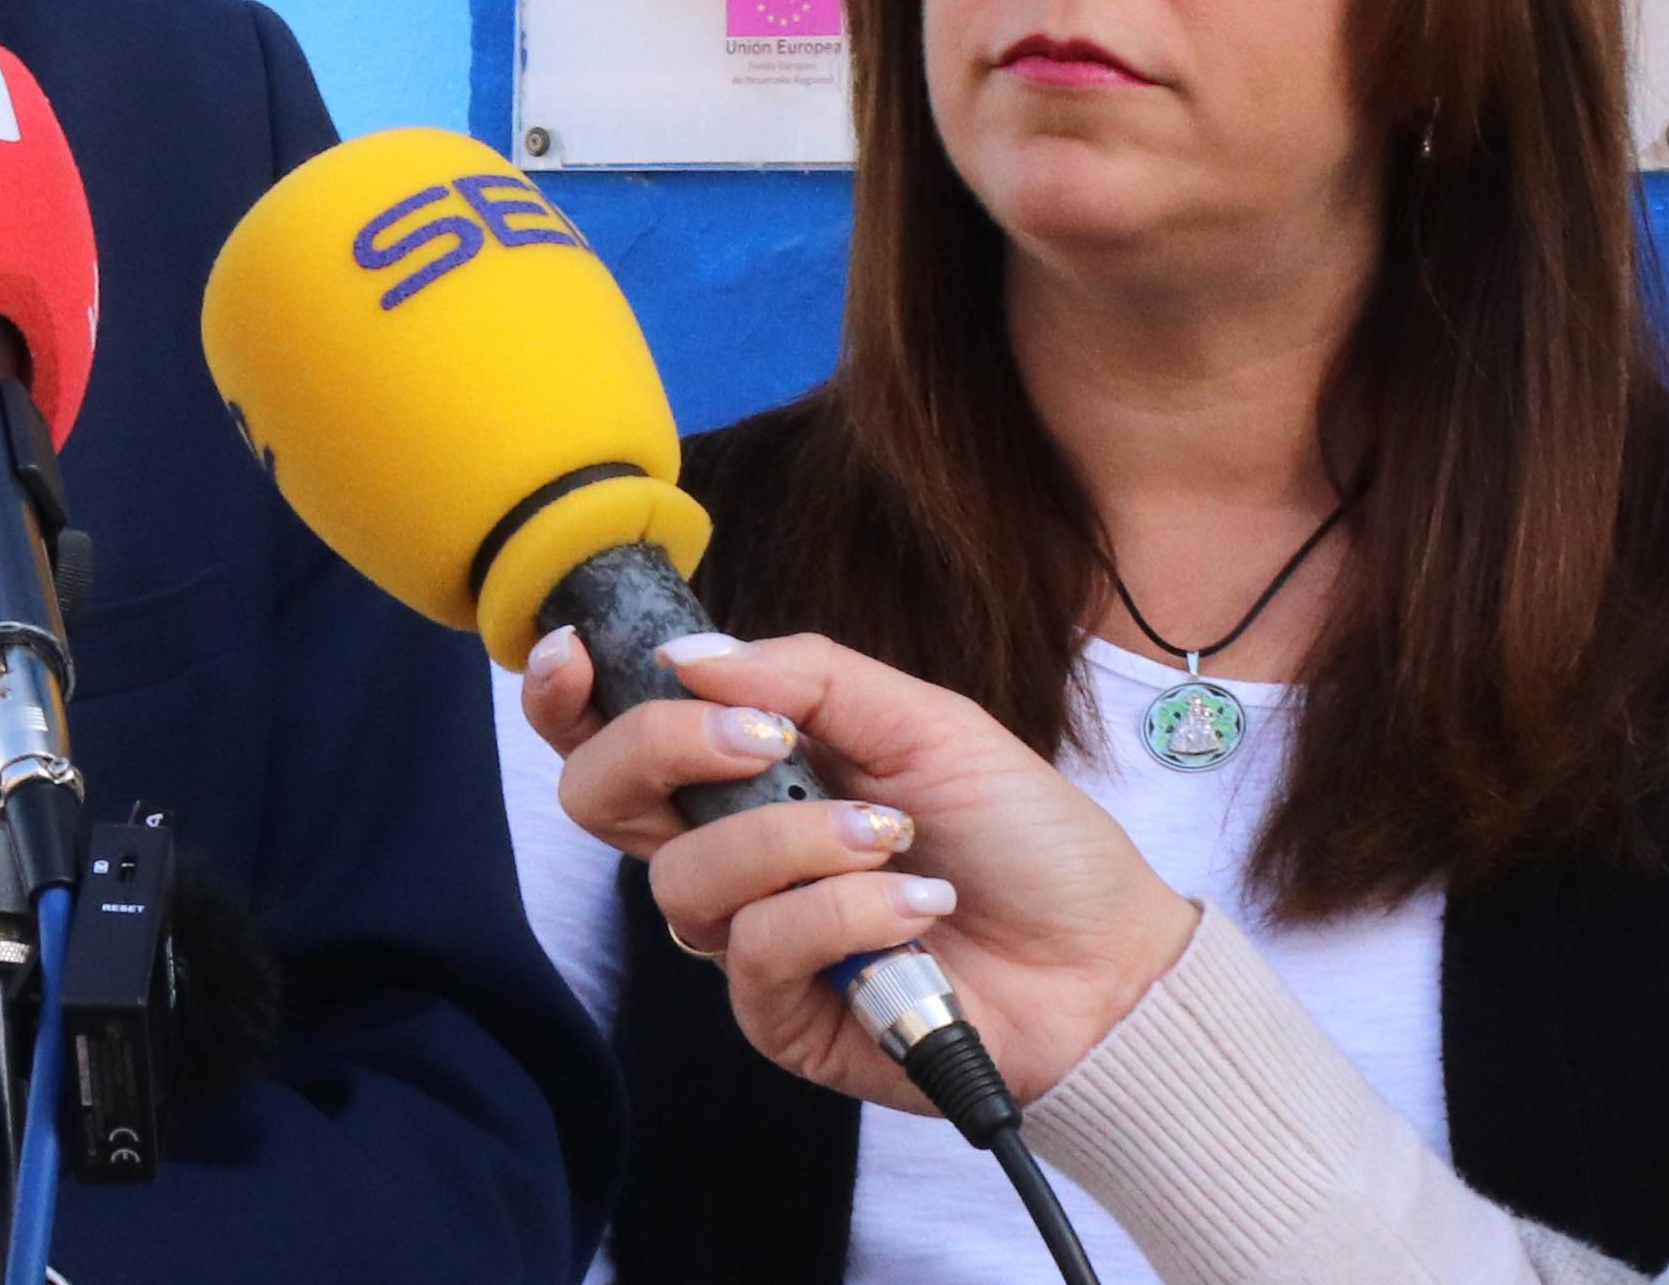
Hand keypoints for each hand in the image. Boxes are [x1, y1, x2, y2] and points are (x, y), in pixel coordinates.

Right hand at [520, 627, 1196, 1107]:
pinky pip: (756, 952)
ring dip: (794, 845)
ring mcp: (750, 935)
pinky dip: (840, 915)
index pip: (616, 731)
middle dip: (660, 752)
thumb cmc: (1020, 833)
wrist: (1102, 958)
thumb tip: (684, 654)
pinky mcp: (781, 1015)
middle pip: (600, 803)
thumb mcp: (923, 718)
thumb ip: (804, 674)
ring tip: (894, 840)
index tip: (578, 656)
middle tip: (760, 739)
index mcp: (748, 767)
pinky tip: (915, 910)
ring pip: (686, 881)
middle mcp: (730, 848)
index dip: (566, 694)